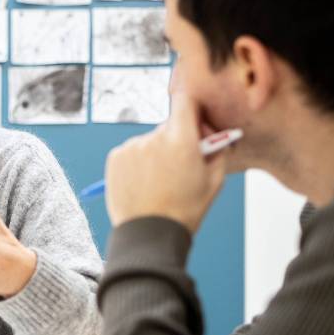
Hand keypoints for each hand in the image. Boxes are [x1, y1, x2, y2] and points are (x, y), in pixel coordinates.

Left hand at [104, 91, 228, 232]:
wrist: (149, 233)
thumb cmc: (185, 210)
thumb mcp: (214, 180)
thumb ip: (218, 150)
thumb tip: (215, 135)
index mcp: (182, 140)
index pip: (185, 100)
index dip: (192, 109)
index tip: (195, 122)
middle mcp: (154, 138)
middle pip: (169, 125)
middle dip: (178, 138)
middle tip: (182, 164)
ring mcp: (132, 146)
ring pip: (150, 141)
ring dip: (157, 153)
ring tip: (160, 181)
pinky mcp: (115, 157)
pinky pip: (132, 151)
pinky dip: (139, 162)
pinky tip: (145, 183)